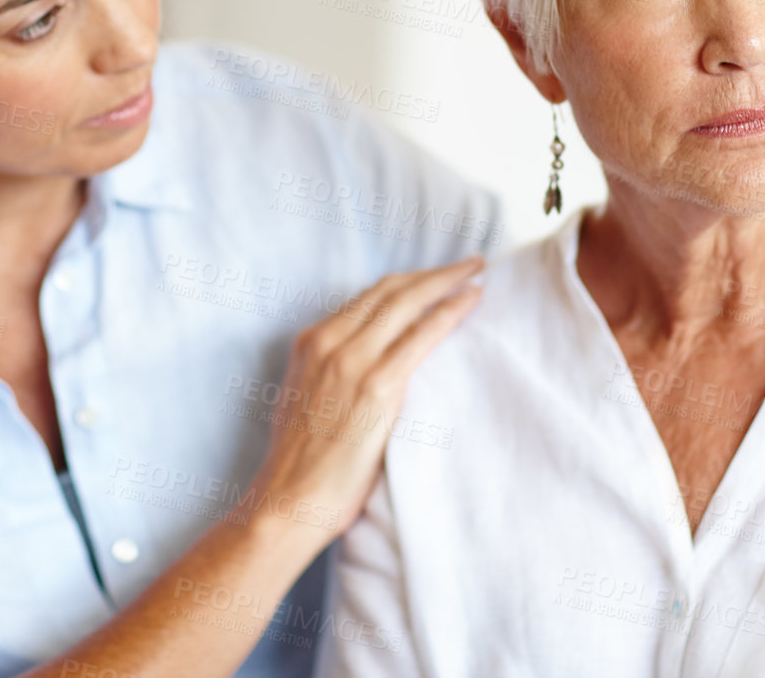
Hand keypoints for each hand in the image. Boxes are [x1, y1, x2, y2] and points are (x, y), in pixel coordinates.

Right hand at [242, 258, 483, 545]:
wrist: (288, 501)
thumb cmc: (300, 465)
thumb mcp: (307, 401)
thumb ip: (331, 374)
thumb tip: (364, 368)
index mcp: (311, 343)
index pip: (368, 297)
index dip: (407, 282)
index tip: (433, 278)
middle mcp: (330, 341)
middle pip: (390, 290)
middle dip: (432, 273)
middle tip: (468, 264)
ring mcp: (352, 360)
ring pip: (407, 302)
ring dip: (447, 281)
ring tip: (476, 272)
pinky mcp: (377, 386)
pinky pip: (422, 335)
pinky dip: (450, 311)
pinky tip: (471, 300)